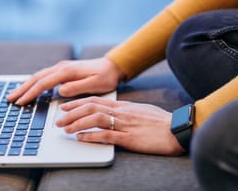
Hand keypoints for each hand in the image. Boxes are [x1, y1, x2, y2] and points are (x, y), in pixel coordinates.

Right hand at [7, 57, 124, 104]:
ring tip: (14, 94)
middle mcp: (61, 67)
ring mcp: (61, 67)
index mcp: (67, 71)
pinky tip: (29, 87)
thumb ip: (77, 87)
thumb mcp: (95, 84)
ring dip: (25, 85)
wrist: (112, 66)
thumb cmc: (106, 77)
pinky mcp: (63, 70)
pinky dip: (34, 82)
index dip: (31, 93)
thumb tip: (60, 90)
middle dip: (22, 89)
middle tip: (9, 99)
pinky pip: (44, 76)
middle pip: (37, 78)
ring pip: (39, 76)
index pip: (44, 84)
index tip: (21, 102)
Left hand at [56, 96, 185, 155]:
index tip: (66, 107)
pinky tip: (81, 138)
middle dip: (72, 113)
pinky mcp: (129, 137)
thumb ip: (125, 111)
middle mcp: (121, 112)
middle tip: (59, 119)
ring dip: (77, 123)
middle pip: (91, 107)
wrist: (178, 129)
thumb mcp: (140, 111)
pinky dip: (90, 135)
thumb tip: (113, 113)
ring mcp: (124, 124)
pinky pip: (106, 134)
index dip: (77, 103)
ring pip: (95, 118)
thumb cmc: (161, 122)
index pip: (95, 100)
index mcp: (123, 105)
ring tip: (65, 128)